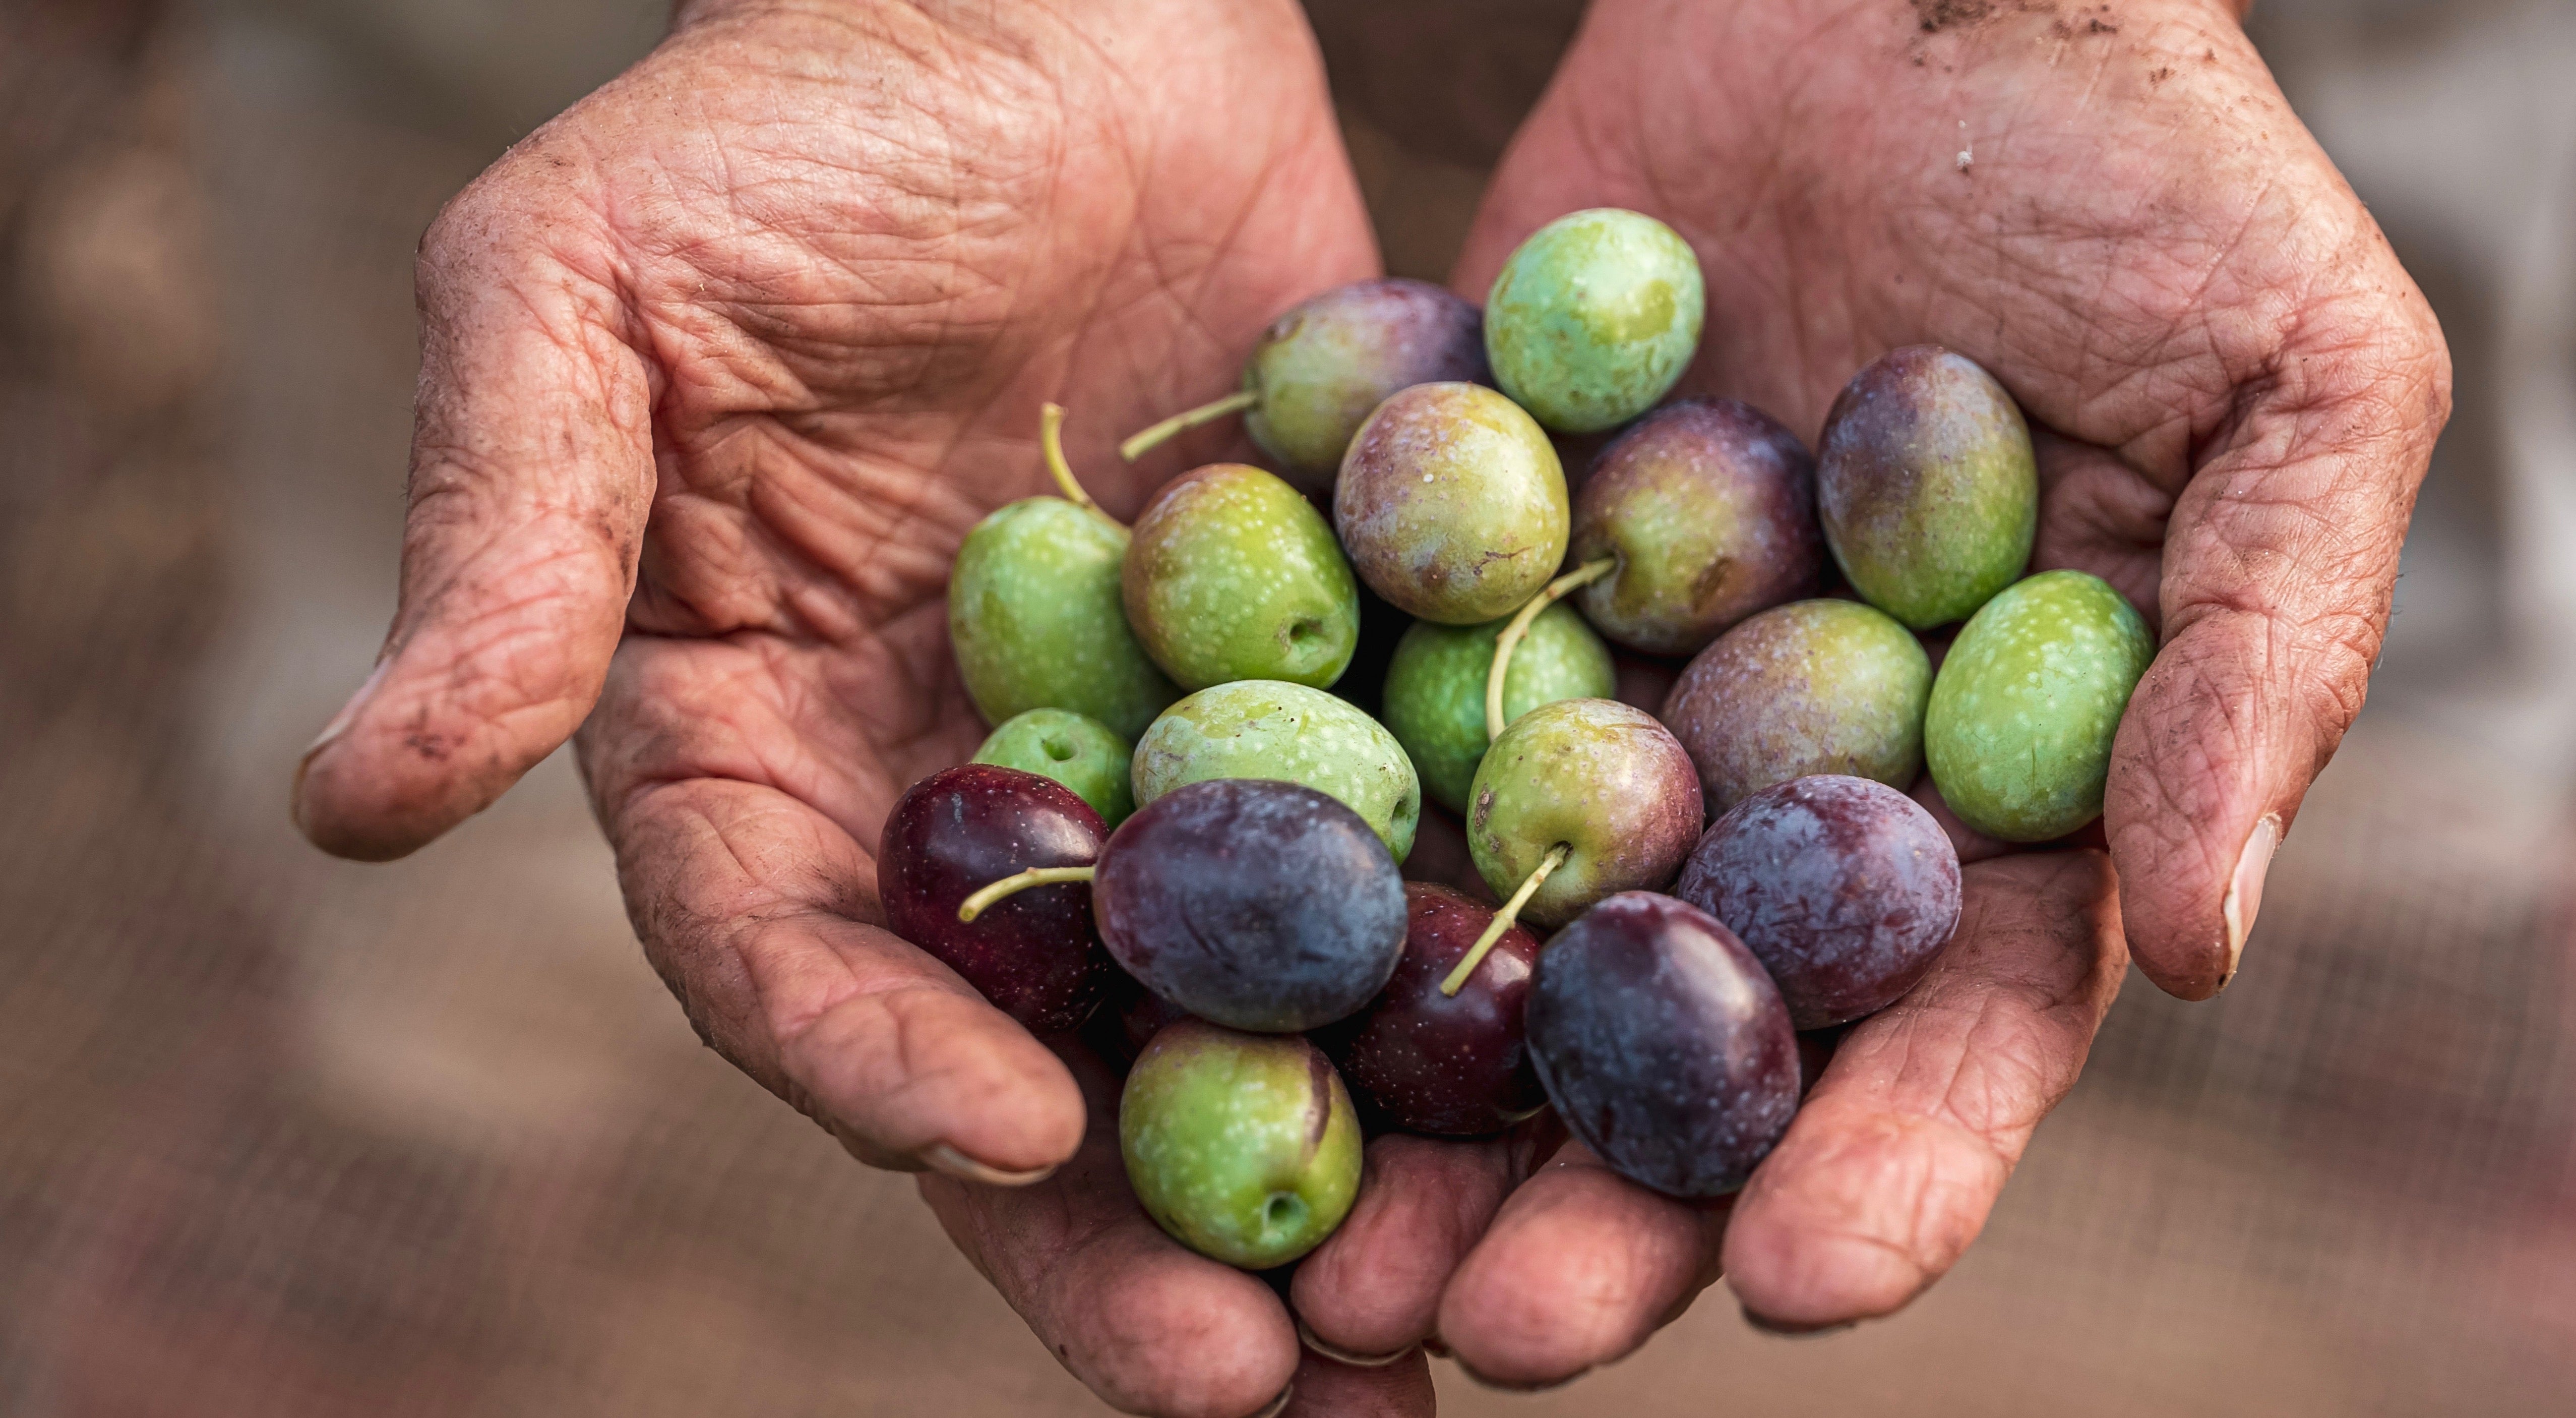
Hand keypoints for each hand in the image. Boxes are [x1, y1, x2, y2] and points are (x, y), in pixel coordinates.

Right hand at [288, 1, 1405, 1409]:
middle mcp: (959, 796)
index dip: (880, 1063)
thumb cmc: (776, 116)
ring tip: (1435, 1340)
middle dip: (1139, 1234)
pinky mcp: (1332, 678)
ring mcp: (1157, 755)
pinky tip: (1568, 1100)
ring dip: (1331, 1177)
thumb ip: (505, 546)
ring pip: (1235, 1013)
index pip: (793, 958)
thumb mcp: (580, 298)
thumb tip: (346, 801)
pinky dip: (1473, 977)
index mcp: (753, 749)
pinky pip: (1404, 850)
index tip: (1000, 1147)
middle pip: (1037, 1058)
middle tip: (1262, 1389)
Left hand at [1286, 0, 2449, 1385]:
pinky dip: (1285, 845)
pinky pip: (1369, 720)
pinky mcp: (1458, 569)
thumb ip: (2260, 658)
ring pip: (1509, 934)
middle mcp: (1789, 778)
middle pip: (1702, 1034)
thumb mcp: (2295, 384)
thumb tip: (2210, 943)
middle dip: (1608, 1196)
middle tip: (1494, 1327)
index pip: (1953, 1025)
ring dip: (1417, 1096)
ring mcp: (1614, 683)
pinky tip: (1188, 964)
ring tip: (1318, 1237)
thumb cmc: (2149, 164)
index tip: (1791, 1282)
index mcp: (1997, 791)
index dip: (1889, 1166)